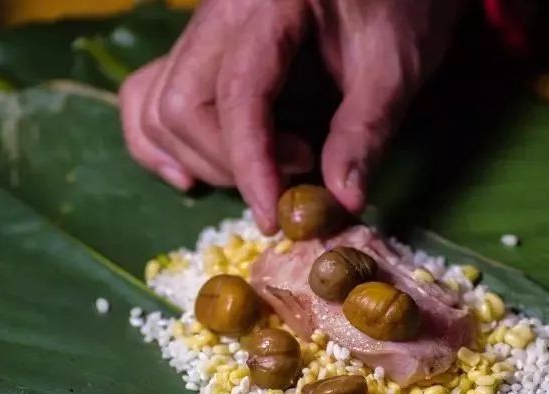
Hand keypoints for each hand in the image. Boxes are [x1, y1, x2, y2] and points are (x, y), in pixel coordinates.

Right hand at [119, 0, 461, 232]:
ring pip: (158, 105)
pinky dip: (162, 143)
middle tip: (295, 178)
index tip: (275, 217)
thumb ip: (365, 132)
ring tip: (266, 171)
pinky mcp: (201, 48)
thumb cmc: (400, 9)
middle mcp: (220, 13)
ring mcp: (204, 30)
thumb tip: (342, 201)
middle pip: (182, 104)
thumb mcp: (395, 69)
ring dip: (201, 159)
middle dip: (229, 164)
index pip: (237, 94)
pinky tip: (194, 175)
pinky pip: (148, 95)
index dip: (251, 164)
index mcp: (268, 6)